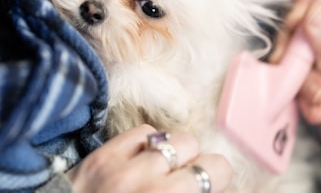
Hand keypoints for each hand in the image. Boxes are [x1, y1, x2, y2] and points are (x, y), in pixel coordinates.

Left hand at [66, 124, 231, 192]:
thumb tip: (206, 186)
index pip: (218, 174)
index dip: (218, 180)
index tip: (210, 185)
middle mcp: (153, 189)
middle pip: (206, 160)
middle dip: (202, 172)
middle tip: (187, 183)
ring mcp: (125, 172)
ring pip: (179, 141)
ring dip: (178, 156)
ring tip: (164, 170)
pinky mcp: (102, 157)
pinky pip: (145, 132)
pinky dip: (150, 144)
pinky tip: (143, 159)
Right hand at [272, 0, 320, 171]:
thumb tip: (312, 12)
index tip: (297, 22)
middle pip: (304, 17)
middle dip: (298, 48)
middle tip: (299, 68)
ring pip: (294, 47)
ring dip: (300, 77)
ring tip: (319, 99)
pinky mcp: (312, 71)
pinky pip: (291, 71)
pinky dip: (298, 92)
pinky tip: (316, 110)